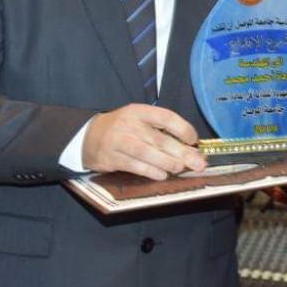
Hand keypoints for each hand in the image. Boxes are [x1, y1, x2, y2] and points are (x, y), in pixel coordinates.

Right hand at [82, 104, 205, 179]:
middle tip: (198, 162)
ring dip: (167, 162)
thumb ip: (161, 130)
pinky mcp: (111, 158)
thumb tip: (189, 146)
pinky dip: (150, 171)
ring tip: (181, 167)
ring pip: (147, 153)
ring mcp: (119, 141)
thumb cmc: (122, 129)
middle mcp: (129, 124)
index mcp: (139, 111)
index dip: (183, 128)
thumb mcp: (138, 121)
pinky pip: (135, 166)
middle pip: (159, 139)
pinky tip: (162, 174)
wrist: (88, 137)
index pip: (165, 117)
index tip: (194, 139)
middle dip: (182, 152)